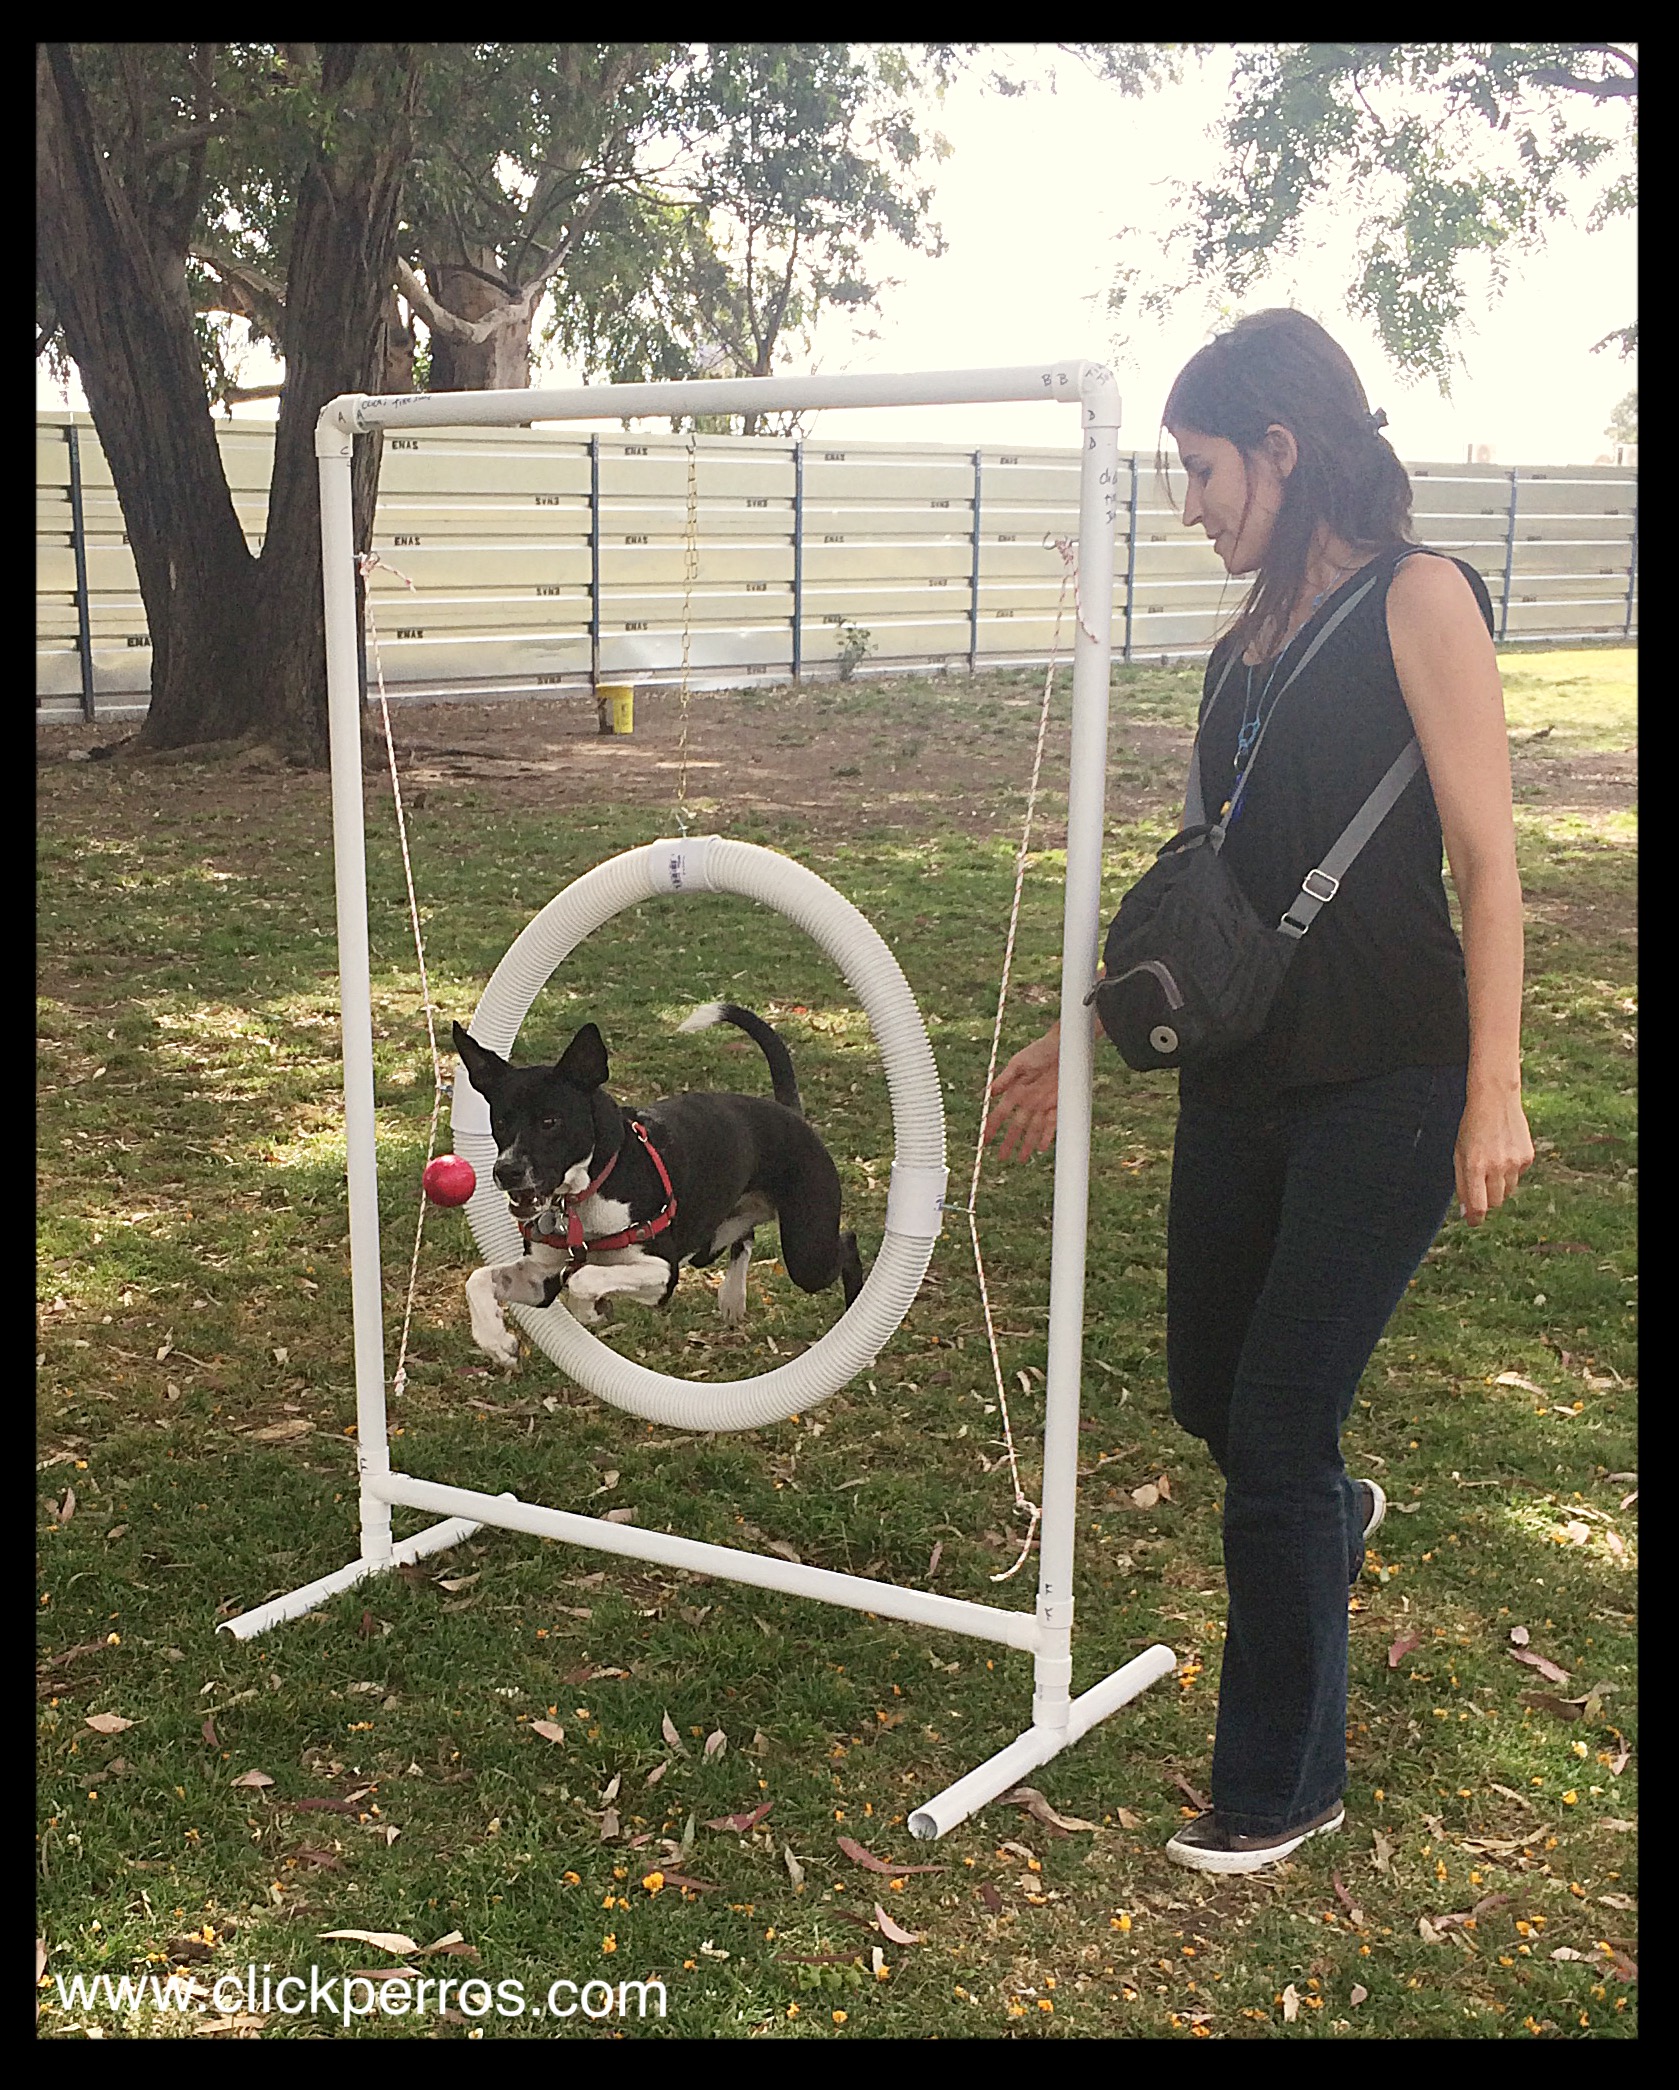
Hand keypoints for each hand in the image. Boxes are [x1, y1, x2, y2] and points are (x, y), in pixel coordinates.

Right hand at [985, 1023, 1060, 1163]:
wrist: (1064, 1047)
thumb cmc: (1039, 1051)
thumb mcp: (1018, 1063)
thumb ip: (1004, 1079)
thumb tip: (990, 1093)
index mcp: (1015, 1091)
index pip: (1000, 1114)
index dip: (992, 1127)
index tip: (985, 1139)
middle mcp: (1027, 1101)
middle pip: (1016, 1127)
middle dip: (1008, 1143)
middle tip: (1001, 1157)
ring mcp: (1042, 1105)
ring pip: (1032, 1130)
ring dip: (1026, 1145)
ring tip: (1021, 1159)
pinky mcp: (1057, 1105)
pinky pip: (1050, 1125)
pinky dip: (1045, 1137)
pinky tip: (1040, 1148)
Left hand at [1454, 1079, 1534, 1225]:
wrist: (1495, 1100)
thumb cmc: (1471, 1128)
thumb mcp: (1459, 1153)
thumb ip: (1462, 1184)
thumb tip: (1466, 1213)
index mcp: (1475, 1167)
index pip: (1478, 1206)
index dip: (1475, 1218)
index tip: (1473, 1221)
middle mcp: (1497, 1167)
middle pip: (1496, 1202)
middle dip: (1487, 1199)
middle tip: (1481, 1184)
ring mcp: (1515, 1163)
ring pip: (1509, 1191)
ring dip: (1499, 1184)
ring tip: (1492, 1162)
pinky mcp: (1528, 1157)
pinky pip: (1519, 1175)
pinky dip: (1511, 1170)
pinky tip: (1504, 1151)